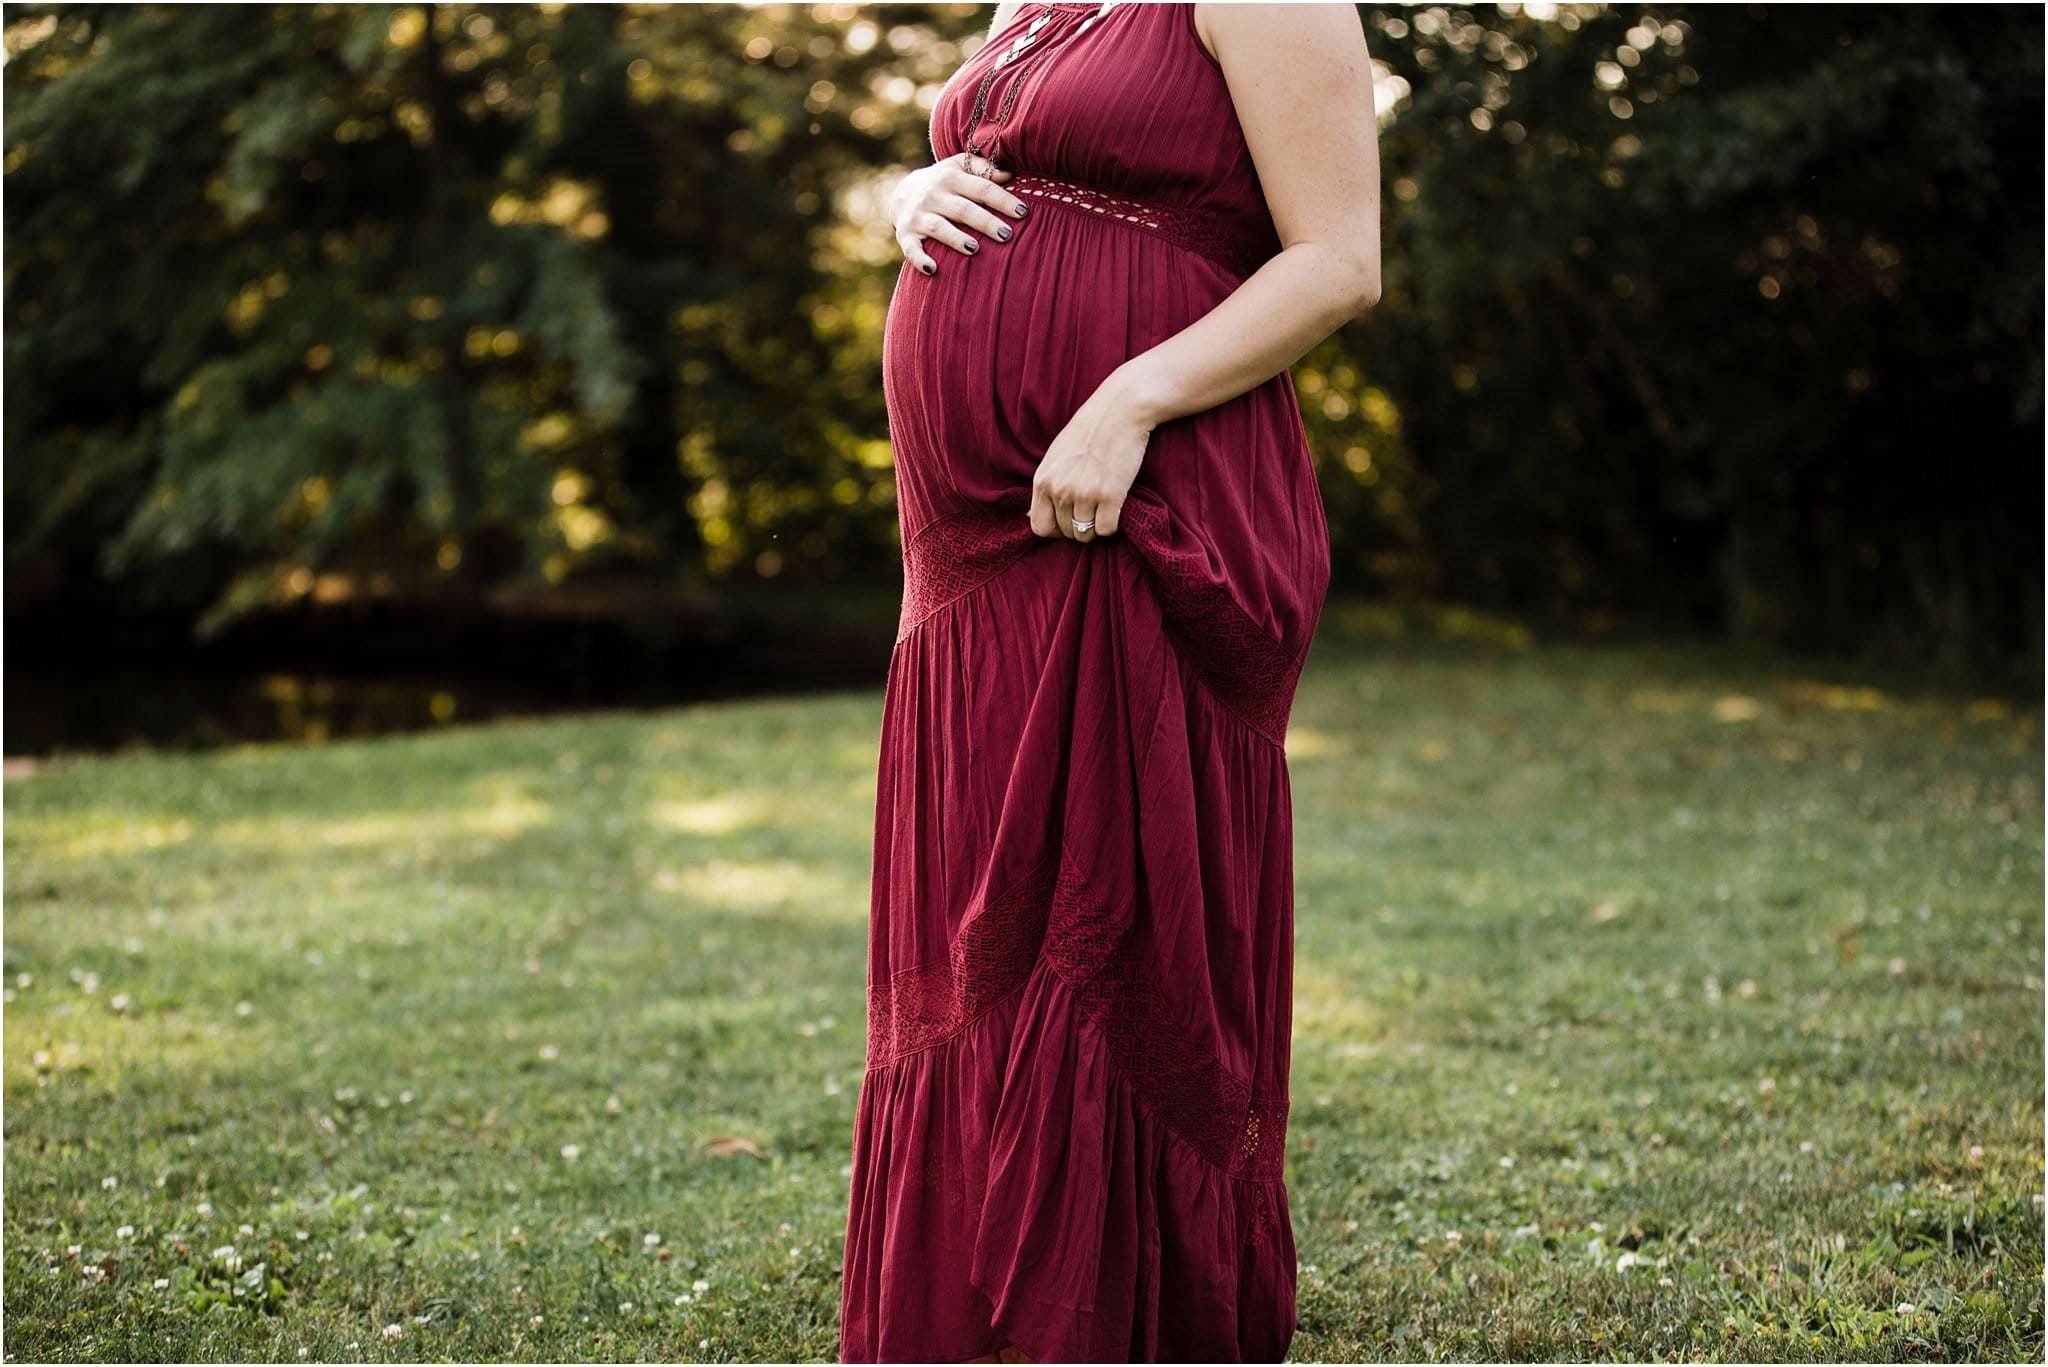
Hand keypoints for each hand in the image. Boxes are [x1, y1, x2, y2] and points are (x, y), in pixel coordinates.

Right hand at [890, 152, 1030, 276]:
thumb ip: (983, 168)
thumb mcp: (958, 167)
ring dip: (955, 238)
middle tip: (1006, 235)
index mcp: (950, 177)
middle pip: (963, 209)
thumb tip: (1008, 175)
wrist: (901, 193)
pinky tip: (933, 269)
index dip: (1002, 200)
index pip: (981, 188)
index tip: (1024, 212)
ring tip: (974, 249)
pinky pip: (911, 249)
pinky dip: (920, 259)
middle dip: (985, 222)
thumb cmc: (942, 182)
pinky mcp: (905, 235)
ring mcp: (917, 216)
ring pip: (938, 227)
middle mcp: (933, 195)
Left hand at [1029, 370, 1156, 542]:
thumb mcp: (1055, 455)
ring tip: (1104, 507)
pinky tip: (1116, 507)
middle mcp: (1060, 490)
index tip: (1069, 519)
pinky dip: (1112, 524)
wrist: (1120, 409)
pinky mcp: (1110, 496)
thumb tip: (1028, 516)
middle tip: (1092, 510)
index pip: (1040, 527)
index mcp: (1042, 480)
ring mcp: (1084, 494)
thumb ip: (1044, 485)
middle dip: (1079, 527)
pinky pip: (1106, 530)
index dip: (1055, 529)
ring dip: (1096, 527)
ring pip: (1086, 534)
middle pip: (1066, 532)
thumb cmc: (1089, 430)